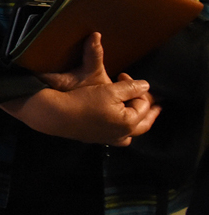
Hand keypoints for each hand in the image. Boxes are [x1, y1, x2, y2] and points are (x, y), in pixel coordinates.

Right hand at [0, 34, 159, 144]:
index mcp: (130, 122)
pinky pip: (119, 137)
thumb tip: (145, 85)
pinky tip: (122, 127)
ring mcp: (111, 138)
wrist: (56, 114)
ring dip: (138, 123)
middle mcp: (124, 134)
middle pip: (144, 122)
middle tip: (158, 104)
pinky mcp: (98, 138)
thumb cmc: (83, 100)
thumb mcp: (109, 88)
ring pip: (132, 132)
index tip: (124, 75)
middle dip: (150, 111)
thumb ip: (130, 86)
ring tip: (142, 116)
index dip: (138, 87)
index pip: (144, 103)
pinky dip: (124, 131)